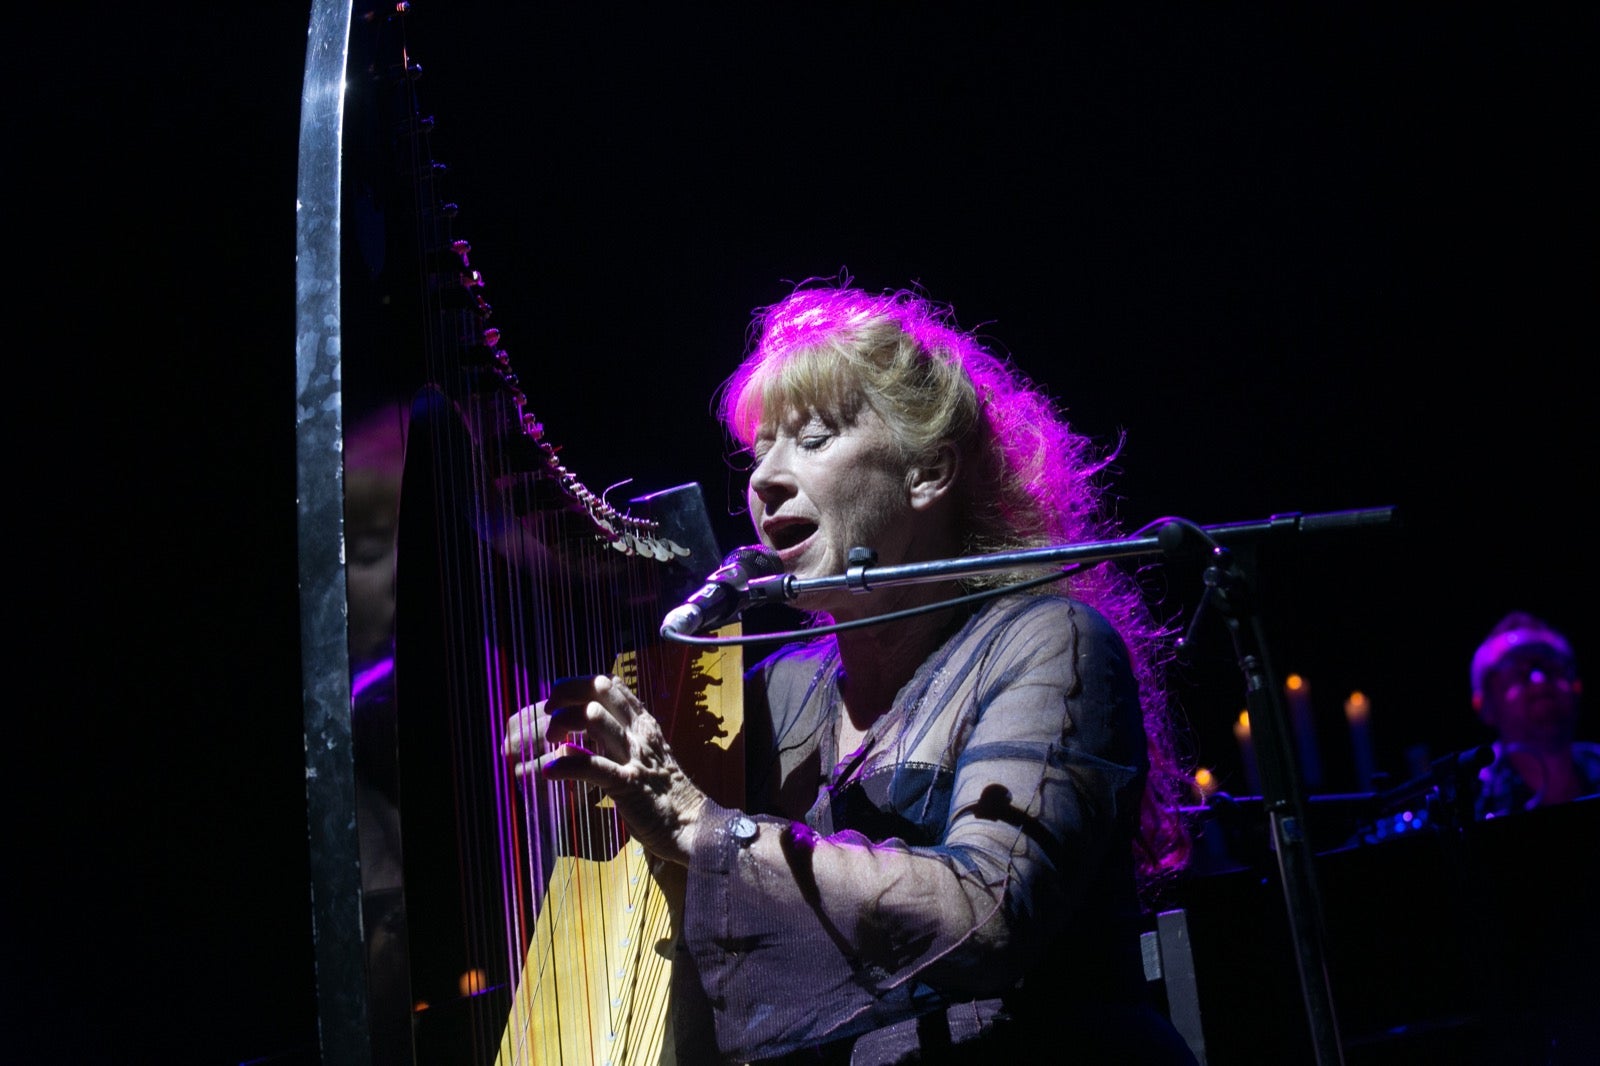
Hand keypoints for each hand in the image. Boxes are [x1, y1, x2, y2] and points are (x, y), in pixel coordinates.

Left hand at [503, 674, 706, 865]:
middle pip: (599, 689)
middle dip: (567, 694)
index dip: (577, 685)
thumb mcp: (646, 751)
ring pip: (595, 717)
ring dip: (564, 723)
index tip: (558, 702)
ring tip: (551, 740)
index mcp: (643, 722)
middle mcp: (639, 731)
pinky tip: (549, 770)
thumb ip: (622, 730)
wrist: (691, 824)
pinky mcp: (627, 783)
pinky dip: (565, 765)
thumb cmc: (665, 792)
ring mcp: (634, 755)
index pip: (608, 684)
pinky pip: (590, 766)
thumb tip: (590, 714)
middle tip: (550, 715)